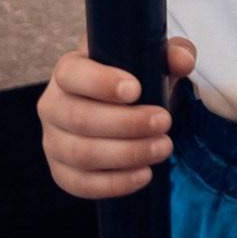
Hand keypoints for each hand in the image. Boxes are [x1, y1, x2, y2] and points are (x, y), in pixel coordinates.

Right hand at [37, 36, 196, 198]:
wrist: (122, 111)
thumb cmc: (134, 79)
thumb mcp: (153, 60)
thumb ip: (171, 53)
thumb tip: (183, 61)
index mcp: (69, 70)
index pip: (73, 74)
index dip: (101, 83)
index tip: (136, 90)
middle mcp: (53, 105)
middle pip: (79, 118)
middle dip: (126, 124)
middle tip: (164, 122)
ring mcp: (53, 141)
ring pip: (80, 154)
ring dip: (126, 154)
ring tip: (162, 148)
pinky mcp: (61, 172)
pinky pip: (80, 184)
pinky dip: (114, 183)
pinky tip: (144, 175)